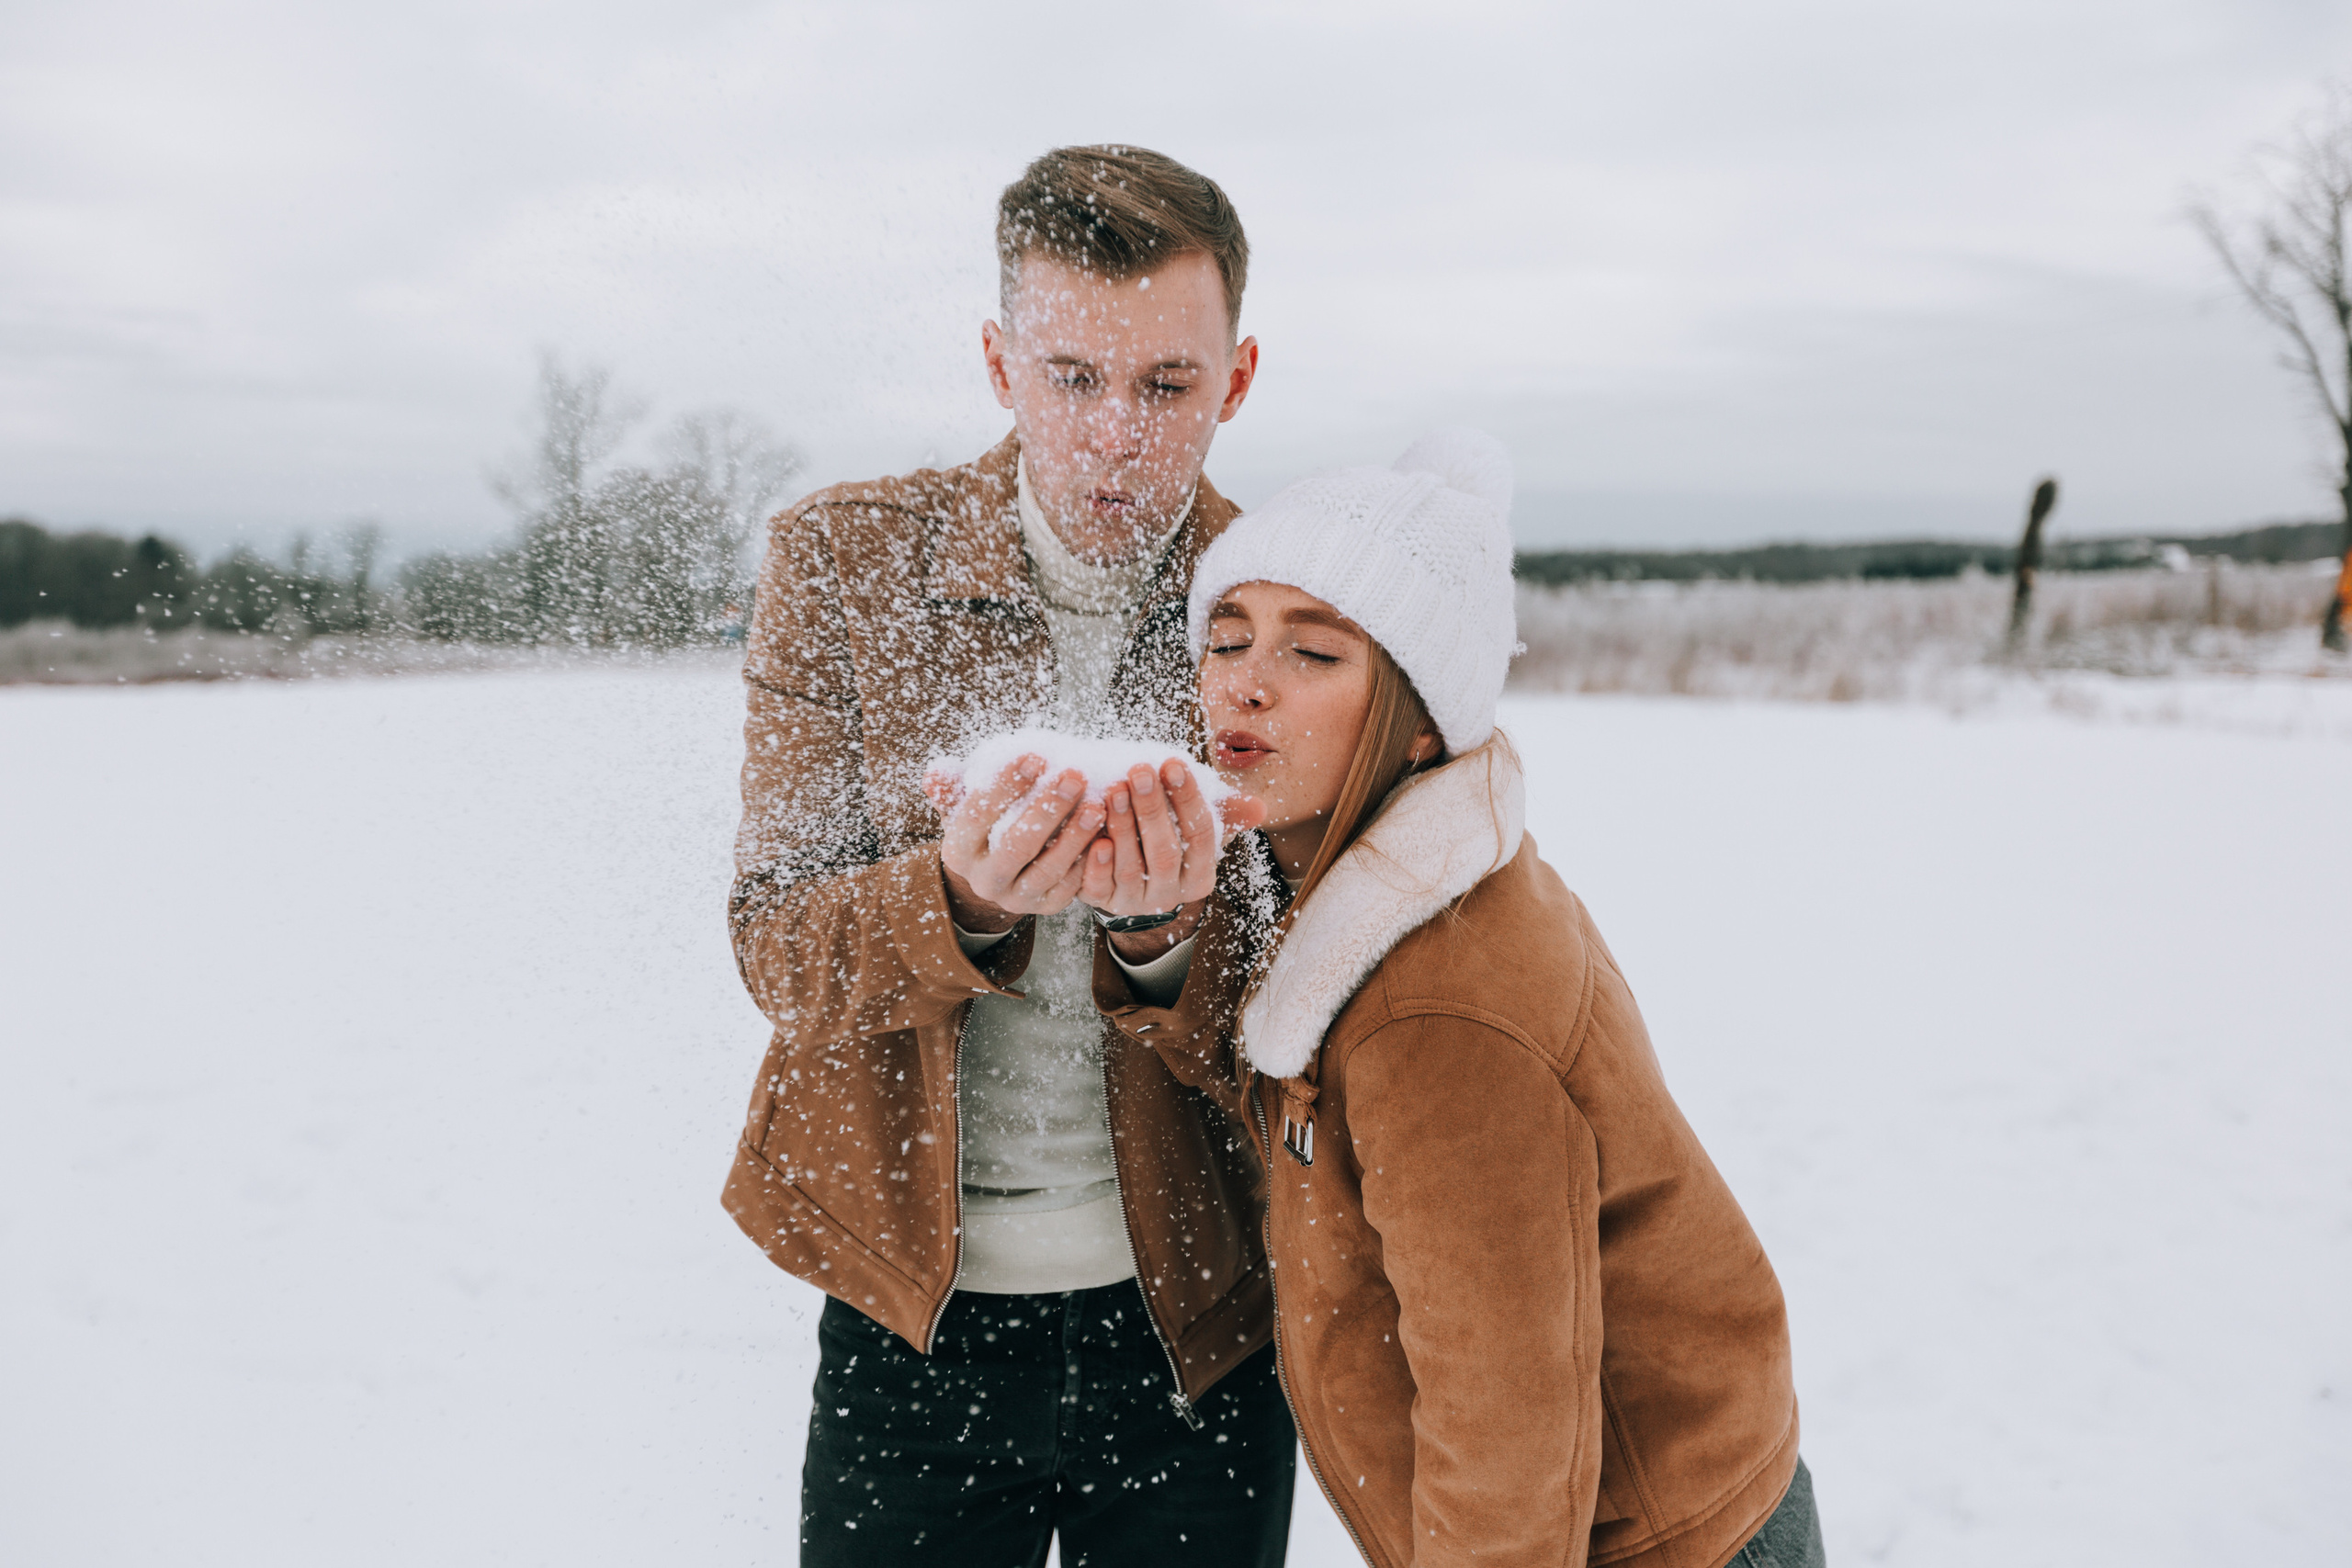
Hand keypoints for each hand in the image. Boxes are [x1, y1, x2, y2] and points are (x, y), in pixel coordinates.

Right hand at [928, 755, 1103, 931]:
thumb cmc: (985, 827)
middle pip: (1017, 844)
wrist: (995, 877)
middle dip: (1048, 808)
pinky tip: (1105, 835)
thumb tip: (936, 774)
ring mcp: (1015, 898)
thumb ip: (952, 789)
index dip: (1006, 786)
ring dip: (1075, 837)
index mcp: (959, 851)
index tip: (1036, 757)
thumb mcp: (962, 808)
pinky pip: (1069, 888)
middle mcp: (985, 880)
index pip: (978, 815)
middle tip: (1075, 776)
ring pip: (1048, 869)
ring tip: (1097, 805)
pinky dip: (1088, 862)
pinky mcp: (1044, 908)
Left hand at [1081, 760, 1265, 959]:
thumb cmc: (1167, 838)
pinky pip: (1098, 888)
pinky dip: (1097, 864)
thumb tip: (1259, 807)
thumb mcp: (1194, 826)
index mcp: (1200, 875)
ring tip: (1114, 789)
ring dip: (1123, 827)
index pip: (1200, 836)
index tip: (1173, 763)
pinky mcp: (1102, 902)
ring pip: (1131, 867)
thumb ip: (1223, 813)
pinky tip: (1095, 837)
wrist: (1124, 876)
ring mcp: (1135, 902)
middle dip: (1152, 809)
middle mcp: (1170, 894)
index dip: (1187, 799)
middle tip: (1139, 770)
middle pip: (1165, 852)